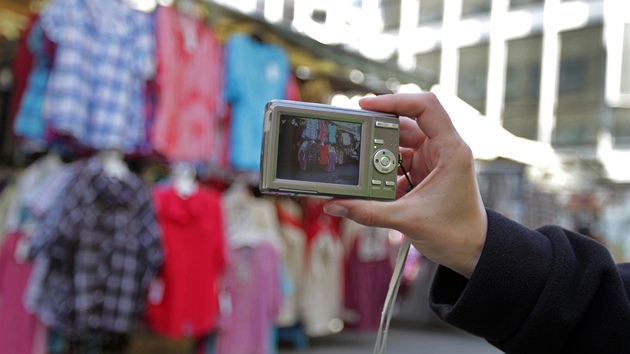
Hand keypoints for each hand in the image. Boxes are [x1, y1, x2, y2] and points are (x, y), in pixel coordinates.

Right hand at [323, 93, 486, 277]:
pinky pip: (398, 163)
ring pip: (399, 145)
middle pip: (405, 124)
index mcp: (450, 150)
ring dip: (379, 155)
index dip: (395, 100)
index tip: (366, 105)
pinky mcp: (425, 172)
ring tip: (360, 167)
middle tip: (354, 139)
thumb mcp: (407, 220)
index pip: (425, 107)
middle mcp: (443, 149)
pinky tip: (371, 184)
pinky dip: (383, 171)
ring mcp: (433, 160)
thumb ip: (368, 212)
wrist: (471, 251)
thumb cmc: (455, 233)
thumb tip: (335, 204)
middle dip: (378, 132)